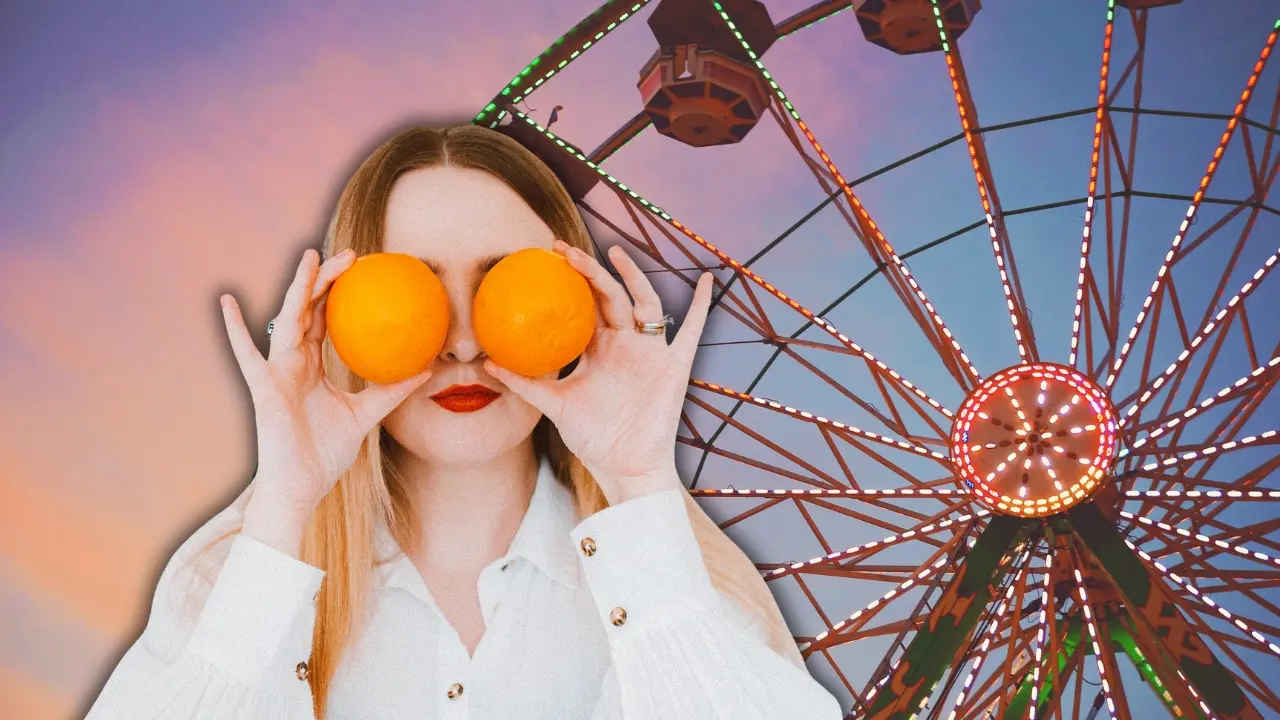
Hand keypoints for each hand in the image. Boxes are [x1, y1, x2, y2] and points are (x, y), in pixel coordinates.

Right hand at [220, 249, 432, 527]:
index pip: (325, 319)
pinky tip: (228, 301)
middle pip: (308, 310)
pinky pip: (247, 354)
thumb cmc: (326, 453)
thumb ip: (392, 391)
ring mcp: (276, 372)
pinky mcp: (264, 387)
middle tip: (350, 254)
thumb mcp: (367, 415)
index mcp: (311, 366)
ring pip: (288, 320)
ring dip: (300, 288)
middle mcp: (292, 362)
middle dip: (325, 279)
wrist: (301, 485)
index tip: (360, 268)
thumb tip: (428, 369)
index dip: (338, 293)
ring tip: (310, 257)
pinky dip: (235, 328)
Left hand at [483, 241, 712, 504]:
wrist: (626, 465)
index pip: (585, 306)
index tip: (549, 258)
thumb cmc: (594, 437)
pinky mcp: (674, 365)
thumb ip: (526, 382)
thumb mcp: (555, 405)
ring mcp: (651, 351)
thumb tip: (486, 363)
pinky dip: (702, 305)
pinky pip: (692, 330)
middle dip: (590, 271)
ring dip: (633, 276)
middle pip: (610, 296)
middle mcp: (625, 343)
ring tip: (616, 252)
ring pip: (645, 302)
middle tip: (565, 251)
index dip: (571, 281)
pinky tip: (708, 281)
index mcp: (599, 349)